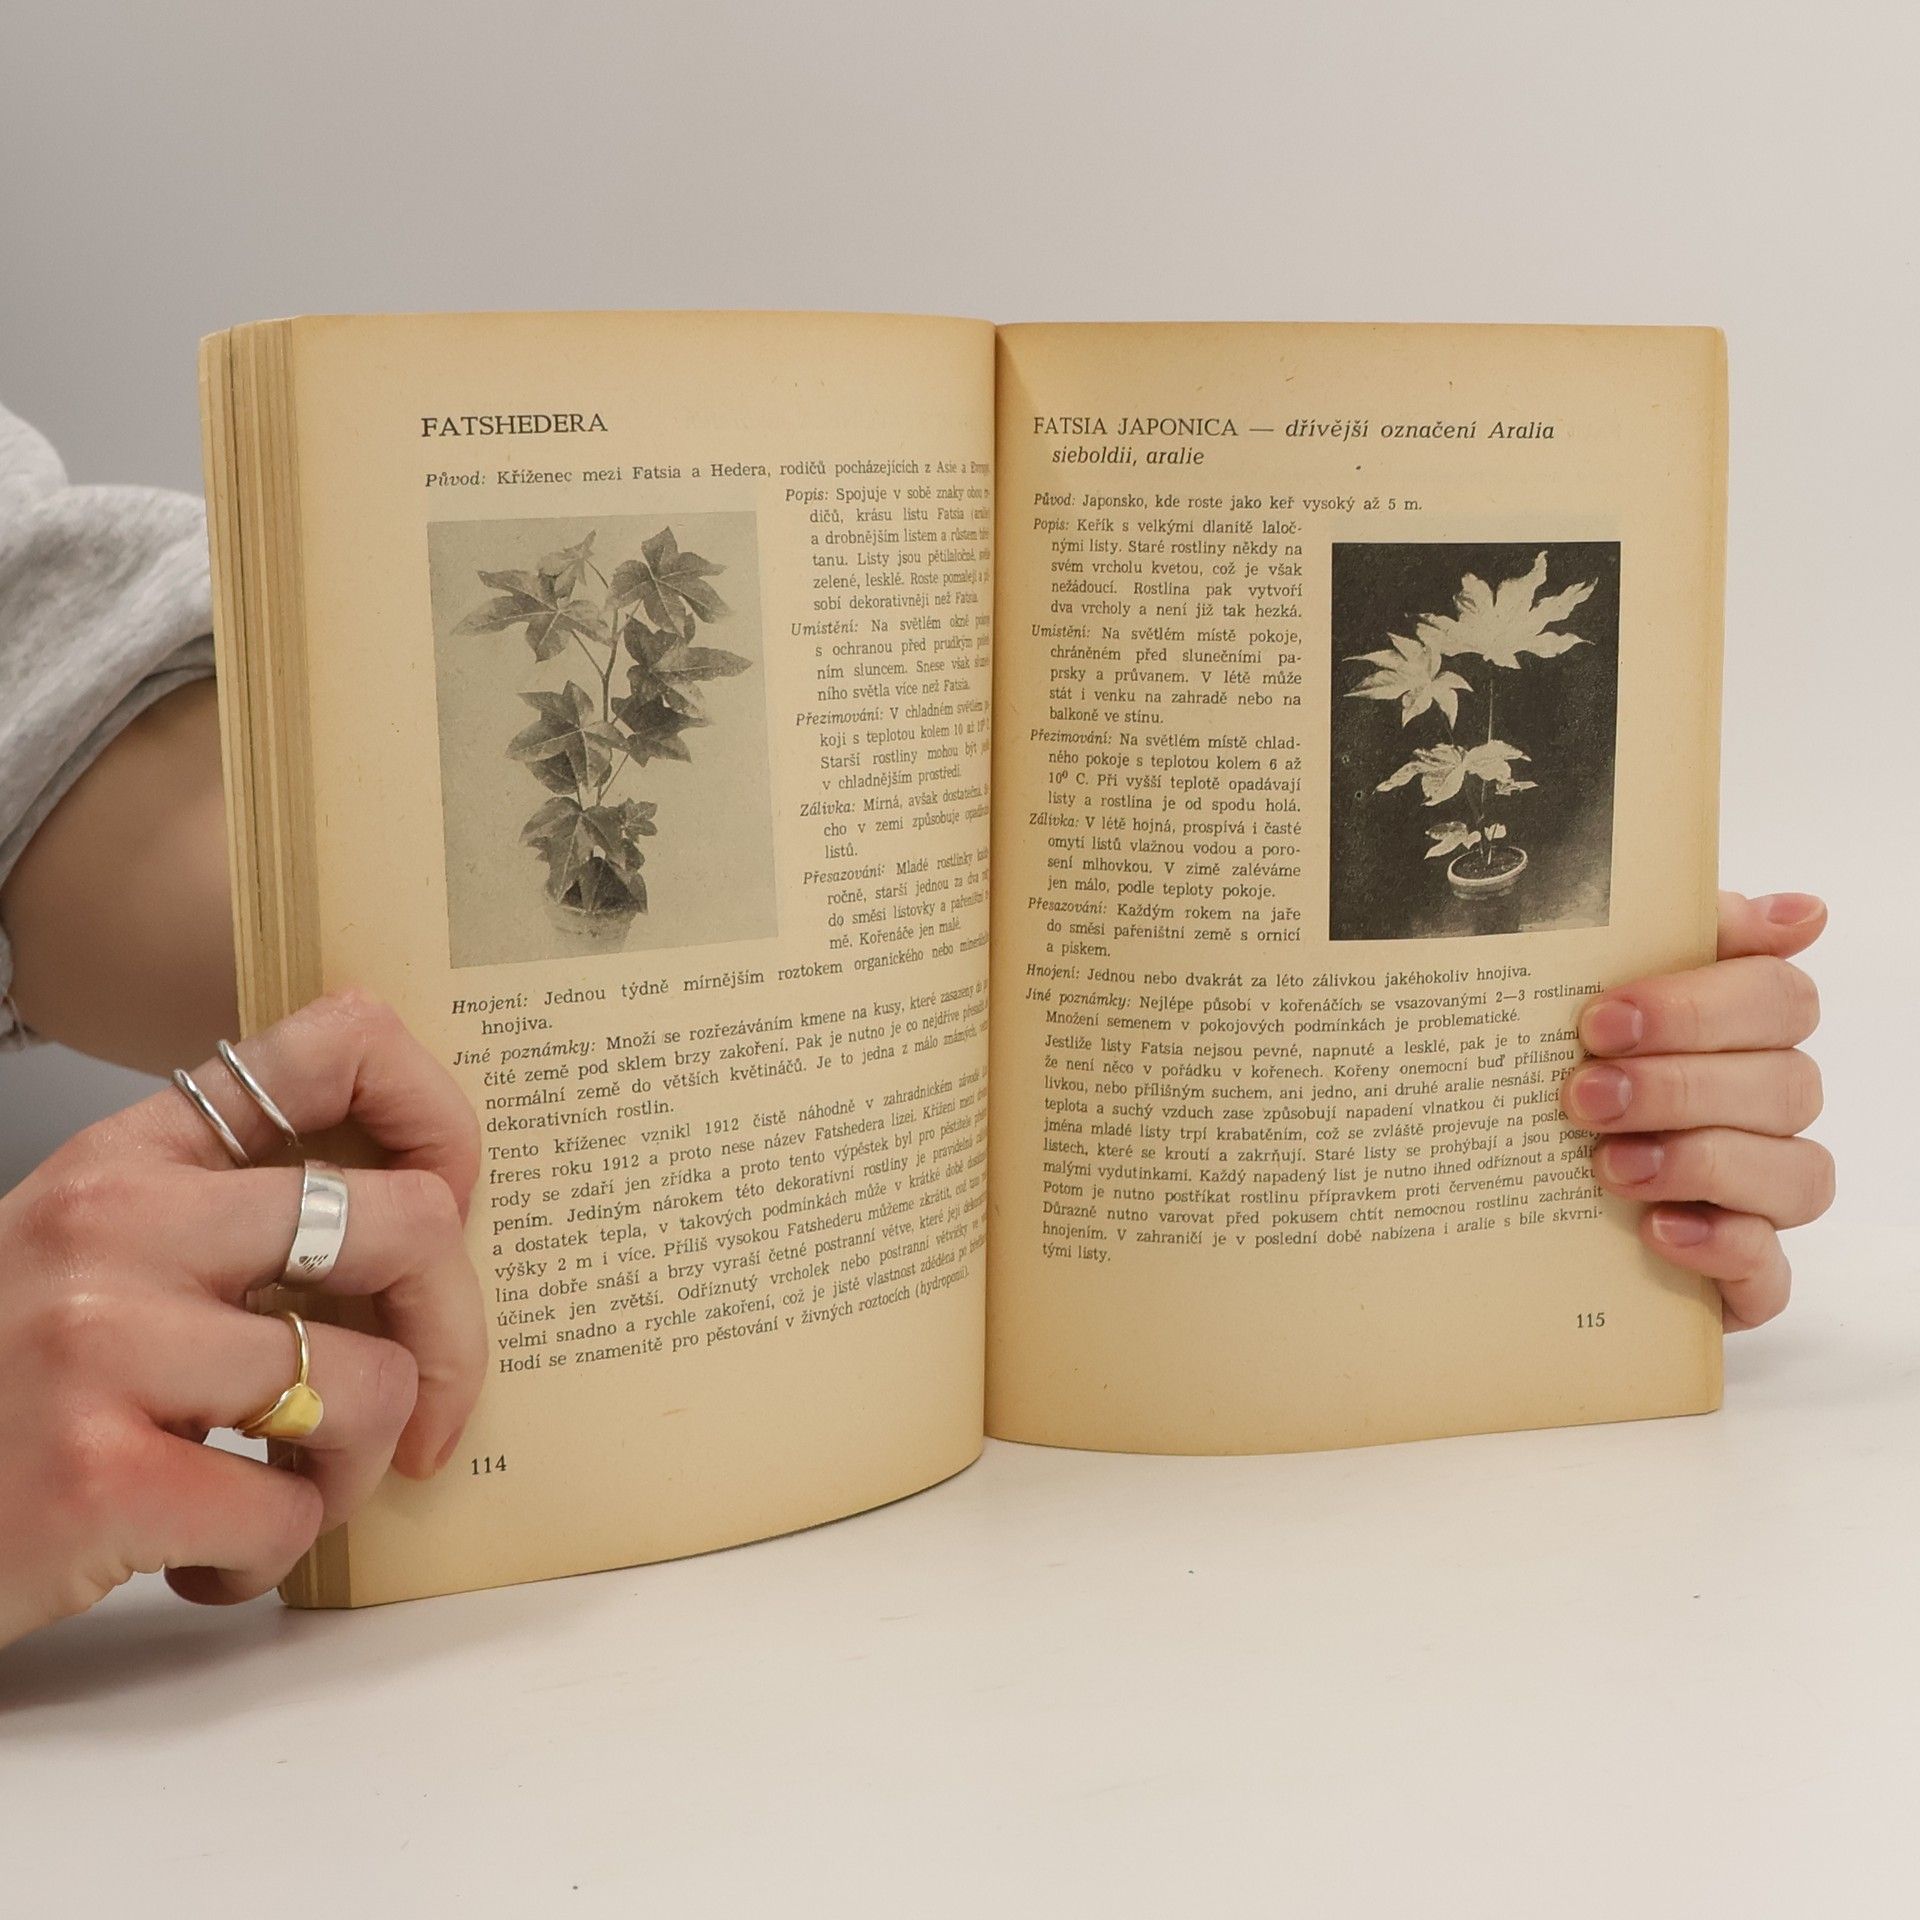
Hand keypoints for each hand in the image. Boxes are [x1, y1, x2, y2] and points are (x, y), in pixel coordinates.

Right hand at [0, 990, 483, 1647]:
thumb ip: (219, 1216)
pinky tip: (202, 1559)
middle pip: (409, 1224)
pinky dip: (268, 1556)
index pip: (338, 1052)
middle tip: (422, 1407)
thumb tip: (415, 1225)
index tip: (452, 1204)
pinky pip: (290, 1514)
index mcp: (129, 1158)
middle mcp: (118, 1225)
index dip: (439, 1119)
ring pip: (371, 1385)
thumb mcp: (82, 1253)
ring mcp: (103, 1346)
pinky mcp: (97, 1479)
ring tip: (279, 1493)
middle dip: (449, 1332)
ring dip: (350, 1472)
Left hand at [1563, 891, 1830, 1329]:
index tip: (1602, 1018)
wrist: (1503, 1203)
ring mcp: (1761, 1195)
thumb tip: (1801, 914)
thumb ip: (1675, 932)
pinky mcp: (1743, 1275)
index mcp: (1741, 1029)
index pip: (1778, 997)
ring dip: (1701, 1164)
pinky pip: (1772, 1270)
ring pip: (1796, 1173)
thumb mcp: (1586, 990)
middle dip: (1678, 1087)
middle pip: (1783, 1082)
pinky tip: (1657, 1231)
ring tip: (1608, 1166)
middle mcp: (1765, 1107)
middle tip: (1583, 1096)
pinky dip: (1721, 1247)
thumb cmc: (1563, 1070)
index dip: (1695, 1007)